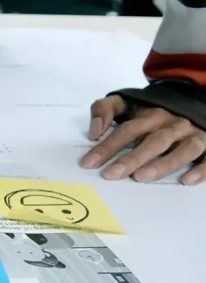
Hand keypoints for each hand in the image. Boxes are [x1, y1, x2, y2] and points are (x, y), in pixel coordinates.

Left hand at [82, 95, 205, 184]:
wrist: (190, 101)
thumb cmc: (150, 112)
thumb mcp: (125, 103)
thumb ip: (104, 109)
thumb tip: (93, 131)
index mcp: (151, 115)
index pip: (128, 130)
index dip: (107, 146)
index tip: (89, 163)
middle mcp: (174, 124)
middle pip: (154, 141)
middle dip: (132, 158)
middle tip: (112, 174)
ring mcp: (194, 134)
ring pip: (183, 149)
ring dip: (163, 163)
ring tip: (141, 178)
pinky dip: (202, 169)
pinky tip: (187, 180)